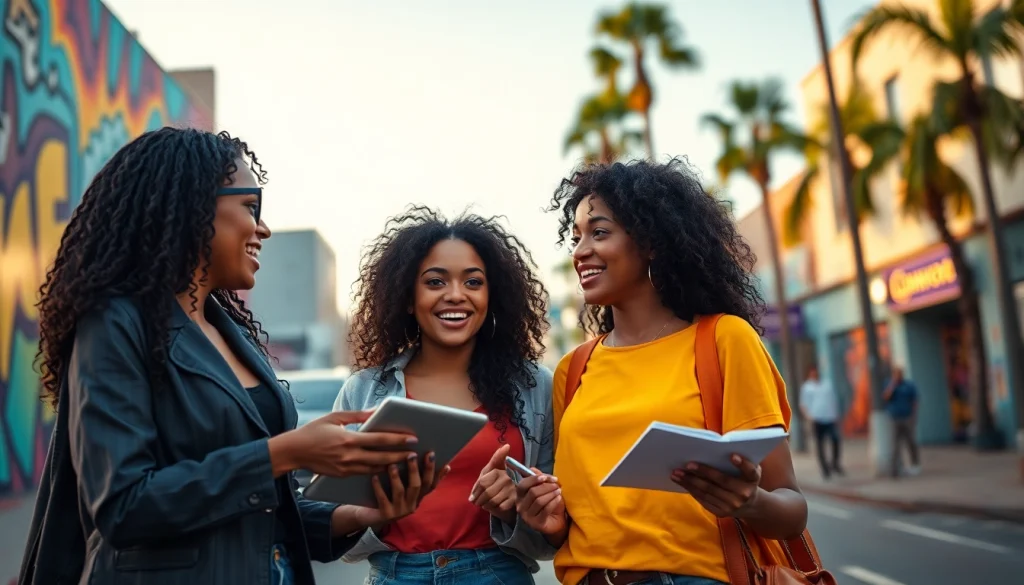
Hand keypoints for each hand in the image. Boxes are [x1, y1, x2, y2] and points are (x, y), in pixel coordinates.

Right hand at [271, 410, 416, 476]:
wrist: (293, 452)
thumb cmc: (313, 431)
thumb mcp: (335, 417)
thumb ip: (358, 415)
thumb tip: (377, 410)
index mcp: (348, 439)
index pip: (379, 440)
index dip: (398, 439)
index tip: (413, 438)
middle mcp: (349, 456)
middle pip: (382, 458)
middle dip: (401, 456)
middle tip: (417, 453)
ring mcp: (346, 468)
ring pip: (375, 469)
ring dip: (392, 466)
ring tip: (407, 462)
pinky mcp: (342, 476)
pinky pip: (365, 474)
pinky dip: (378, 472)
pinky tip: (388, 468)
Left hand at [351, 452, 450, 527]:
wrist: (371, 517)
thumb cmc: (389, 496)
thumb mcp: (404, 488)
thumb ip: (412, 476)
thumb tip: (419, 452)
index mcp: (419, 497)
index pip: (432, 484)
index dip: (435, 470)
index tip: (432, 454)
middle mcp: (412, 505)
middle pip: (418, 486)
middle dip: (415, 470)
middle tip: (412, 455)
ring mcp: (400, 511)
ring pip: (400, 492)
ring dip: (396, 478)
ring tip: (392, 465)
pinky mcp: (386, 515)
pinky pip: (382, 499)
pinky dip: (379, 488)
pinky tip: (375, 477)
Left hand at [469, 444, 515, 523]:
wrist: (508, 498)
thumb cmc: (495, 482)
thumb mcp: (490, 470)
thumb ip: (496, 458)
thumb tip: (507, 445)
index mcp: (500, 469)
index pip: (482, 482)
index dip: (475, 491)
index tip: (473, 496)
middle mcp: (508, 478)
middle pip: (487, 492)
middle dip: (479, 500)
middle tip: (477, 503)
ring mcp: (513, 489)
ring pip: (492, 500)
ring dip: (486, 505)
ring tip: (485, 504)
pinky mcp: (515, 501)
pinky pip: (499, 507)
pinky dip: (494, 509)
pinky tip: (494, 507)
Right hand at [515, 470, 565, 537]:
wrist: (557, 521)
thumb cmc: (549, 502)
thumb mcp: (544, 488)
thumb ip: (539, 478)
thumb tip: (532, 469)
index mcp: (520, 496)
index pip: (522, 485)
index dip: (534, 479)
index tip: (546, 477)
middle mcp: (520, 506)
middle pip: (532, 492)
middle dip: (546, 487)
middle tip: (557, 485)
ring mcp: (527, 516)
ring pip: (539, 501)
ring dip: (551, 494)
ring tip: (559, 491)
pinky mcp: (536, 524)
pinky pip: (545, 510)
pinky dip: (553, 502)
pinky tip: (558, 498)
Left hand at [671, 454, 761, 517]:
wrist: (750, 505)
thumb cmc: (745, 480)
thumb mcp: (750, 470)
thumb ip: (741, 461)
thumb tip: (719, 447)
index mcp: (753, 479)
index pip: (750, 471)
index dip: (742, 464)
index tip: (732, 456)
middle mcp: (744, 494)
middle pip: (720, 481)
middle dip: (702, 472)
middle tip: (686, 465)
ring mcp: (732, 505)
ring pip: (708, 491)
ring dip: (690, 482)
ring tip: (676, 474)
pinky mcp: (721, 512)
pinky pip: (703, 499)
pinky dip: (691, 490)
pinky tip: (682, 482)